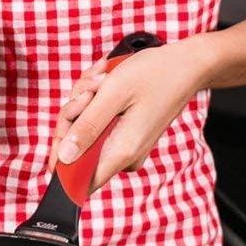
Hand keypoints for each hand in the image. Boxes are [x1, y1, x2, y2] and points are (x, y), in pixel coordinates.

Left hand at [50, 40, 212, 191]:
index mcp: (122, 152)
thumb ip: (87, 127)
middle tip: (92, 87)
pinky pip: (96, 121)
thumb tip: (64, 157)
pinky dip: (94, 99)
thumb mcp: (112, 95)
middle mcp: (124, 155)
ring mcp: (125, 145)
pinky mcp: (125, 134)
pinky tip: (104, 80)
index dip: (60, 158)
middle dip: (75, 112)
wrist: (184, 66)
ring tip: (102, 79)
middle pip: (76, 146)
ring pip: (84, 128)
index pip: (80, 179)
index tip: (67, 123)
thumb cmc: (152, 75)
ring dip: (85, 99)